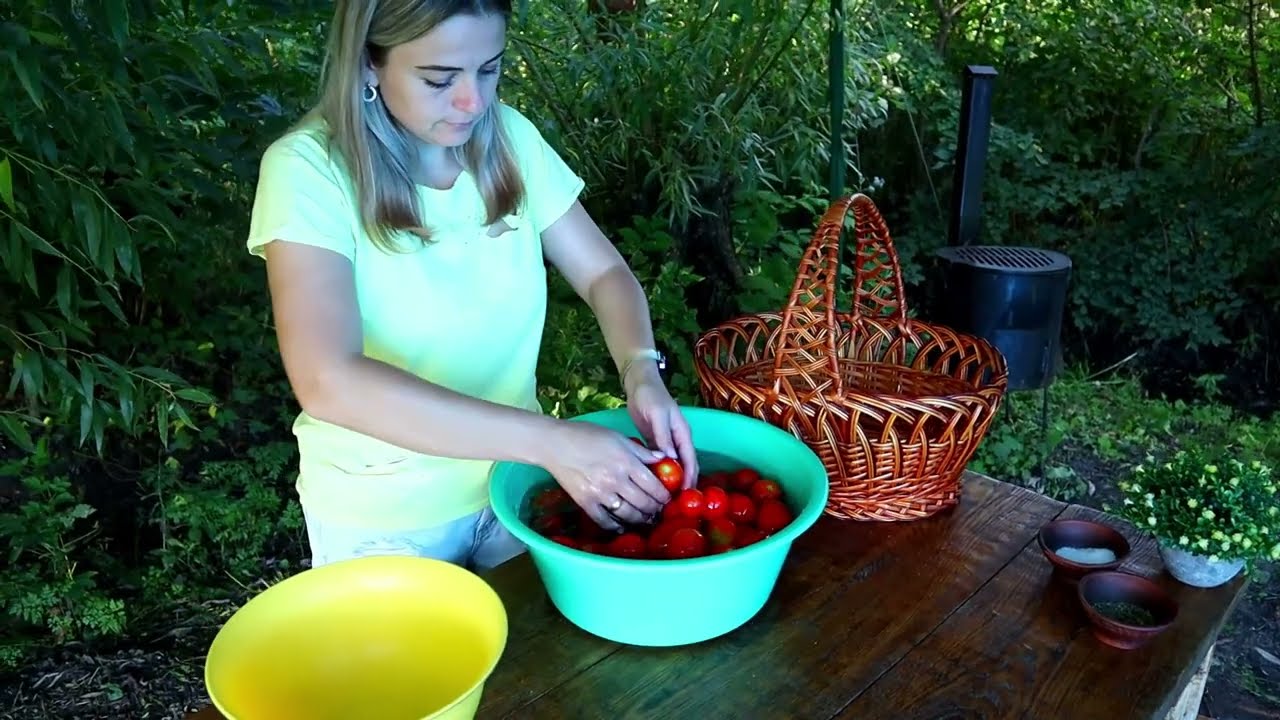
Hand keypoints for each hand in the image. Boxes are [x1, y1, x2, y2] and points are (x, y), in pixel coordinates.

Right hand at [537, 420, 671, 531]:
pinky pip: (605, 520)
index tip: (667, 499)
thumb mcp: (618, 437)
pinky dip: (616, 526)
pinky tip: (622, 527)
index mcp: (626, 462)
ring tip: (646, 519)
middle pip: (644, 502)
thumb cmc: (587, 435)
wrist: (555, 444)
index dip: (664, 496)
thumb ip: (642, 451)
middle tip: (659, 511)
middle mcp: (616, 480)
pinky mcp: (586, 502)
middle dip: (655, 509)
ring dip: (640, 520)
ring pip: (628, 514)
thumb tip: (663, 459)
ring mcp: (600, 493)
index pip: (653, 485)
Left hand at [625, 370, 697, 488]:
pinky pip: (660, 462)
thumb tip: (670, 459)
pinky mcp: (655, 443)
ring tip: (663, 499)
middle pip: (685, 466)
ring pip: (673, 466)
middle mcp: (677, 440)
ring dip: (670, 481)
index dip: (690, 478)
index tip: (685, 495)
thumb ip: (663, 436)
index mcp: (682, 433)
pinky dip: (659, 473)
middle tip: (674, 503)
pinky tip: (652, 485)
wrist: (639, 384)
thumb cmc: (650, 396)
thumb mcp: (657, 415)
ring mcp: (667, 442)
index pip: (690, 460)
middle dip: (683, 484)